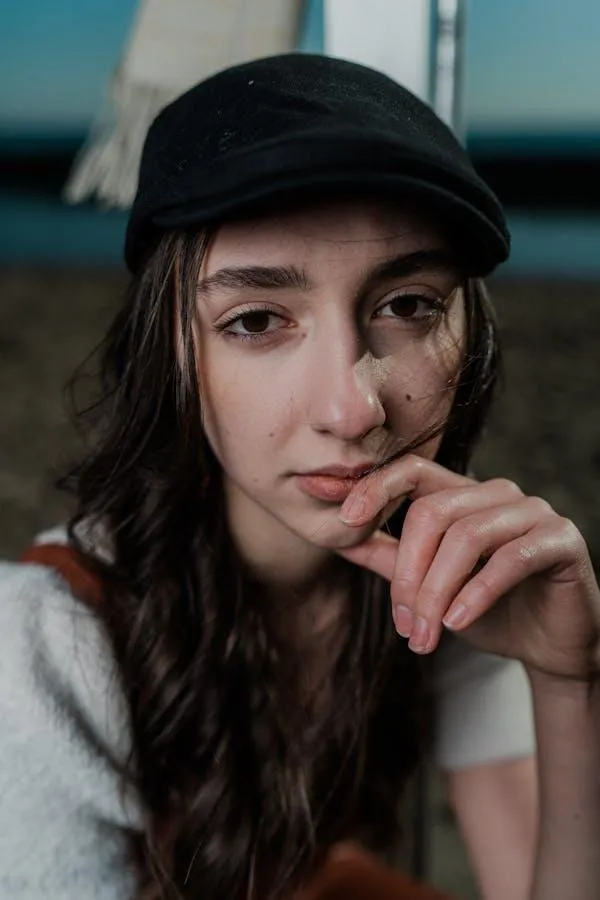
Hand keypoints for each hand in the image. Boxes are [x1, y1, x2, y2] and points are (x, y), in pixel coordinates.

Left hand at [335, 455, 599, 679]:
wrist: (550, 647)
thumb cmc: (489, 612)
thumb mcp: (429, 587)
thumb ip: (388, 558)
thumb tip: (336, 536)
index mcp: (462, 496)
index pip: (413, 470)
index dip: (376, 487)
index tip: (343, 519)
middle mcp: (497, 494)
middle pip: (433, 512)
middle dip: (408, 574)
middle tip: (402, 624)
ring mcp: (532, 511)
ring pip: (466, 536)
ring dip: (437, 591)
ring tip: (426, 635)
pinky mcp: (561, 539)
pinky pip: (510, 558)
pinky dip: (477, 592)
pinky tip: (459, 623)